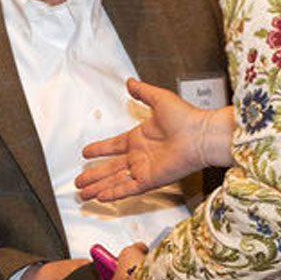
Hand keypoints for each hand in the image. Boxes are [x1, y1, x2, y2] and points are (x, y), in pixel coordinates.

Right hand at [77, 79, 229, 201]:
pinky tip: (101, 196)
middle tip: (79, 181)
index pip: (114, 146)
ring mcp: (144, 168)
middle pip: (110, 168)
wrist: (201, 136)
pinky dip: (114, 192)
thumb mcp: (160, 99)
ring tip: (83, 192)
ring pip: (115, 180)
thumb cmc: (187, 118)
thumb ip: (143, 92)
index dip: (99, 149)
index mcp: (140, 137)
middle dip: (94, 175)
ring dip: (98, 186)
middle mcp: (140, 155)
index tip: (86, 153)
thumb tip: (130, 83)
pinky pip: (128, 188)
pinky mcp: (150, 179)